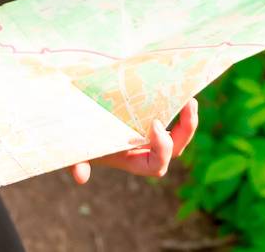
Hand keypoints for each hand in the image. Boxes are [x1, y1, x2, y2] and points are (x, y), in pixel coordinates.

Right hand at [69, 98, 198, 183]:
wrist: (76, 120)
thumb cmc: (78, 137)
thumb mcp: (77, 149)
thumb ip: (78, 162)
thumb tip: (81, 176)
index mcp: (131, 159)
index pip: (156, 165)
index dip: (162, 149)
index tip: (155, 124)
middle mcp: (145, 149)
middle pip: (175, 149)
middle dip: (186, 130)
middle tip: (188, 104)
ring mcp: (149, 134)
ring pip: (178, 133)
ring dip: (187, 117)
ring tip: (189, 96)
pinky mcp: (149, 116)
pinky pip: (171, 116)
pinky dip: (176, 105)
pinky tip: (175, 87)